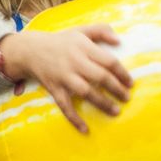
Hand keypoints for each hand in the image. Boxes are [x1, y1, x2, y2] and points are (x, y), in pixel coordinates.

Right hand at [0, 25, 132, 132]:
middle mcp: (74, 62)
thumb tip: (119, 40)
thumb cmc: (60, 41)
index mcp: (83, 48)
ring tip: (115, 111)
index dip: (122, 73)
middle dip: (116, 89)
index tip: (130, 83)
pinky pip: (65, 105)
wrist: (30, 50)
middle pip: (100, 77)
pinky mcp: (54, 88)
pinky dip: (74, 118)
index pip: (108, 61)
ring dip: (102, 103)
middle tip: (127, 98)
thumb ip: (101, 30)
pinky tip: (85, 129)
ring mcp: (63, 77)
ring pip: (86, 92)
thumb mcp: (80, 30)